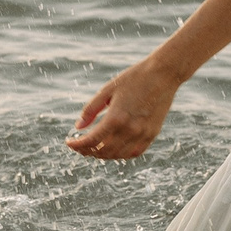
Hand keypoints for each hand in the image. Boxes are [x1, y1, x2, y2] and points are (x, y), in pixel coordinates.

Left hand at [65, 59, 180, 159]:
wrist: (162, 74)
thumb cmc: (133, 78)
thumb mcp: (107, 90)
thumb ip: (91, 109)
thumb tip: (78, 127)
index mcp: (115, 118)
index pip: (91, 141)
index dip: (77, 145)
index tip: (68, 143)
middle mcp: (129, 130)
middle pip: (103, 151)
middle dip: (88, 151)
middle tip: (79, 146)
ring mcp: (142, 134)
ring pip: (118, 155)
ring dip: (103, 155)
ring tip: (94, 148)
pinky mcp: (152, 134)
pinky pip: (134, 152)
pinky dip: (121, 154)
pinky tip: (113, 149)